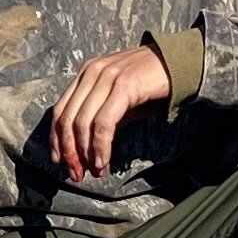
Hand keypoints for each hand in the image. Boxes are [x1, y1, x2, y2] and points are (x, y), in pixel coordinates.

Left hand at [43, 42, 172, 181]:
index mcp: (86, 74)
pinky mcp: (124, 86)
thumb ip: (100, 116)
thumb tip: (85, 150)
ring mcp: (106, 77)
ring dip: (85, 153)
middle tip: (77, 173)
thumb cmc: (150, 84)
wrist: (181, 63)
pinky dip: (101, 146)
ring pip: (82, 122)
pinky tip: (103, 161)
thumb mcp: (119, 98)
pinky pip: (104, 123)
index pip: (59, 111)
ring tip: (94, 171)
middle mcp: (91, 73)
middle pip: (67, 118)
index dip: (56, 140)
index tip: (61, 162)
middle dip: (69, 151)